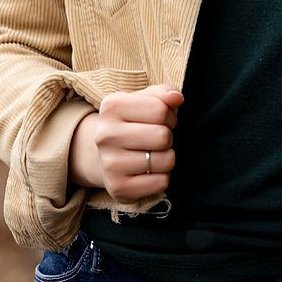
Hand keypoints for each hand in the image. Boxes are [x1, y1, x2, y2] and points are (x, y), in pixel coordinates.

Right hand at [69, 84, 183, 198]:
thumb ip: (163, 94)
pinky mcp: (118, 187)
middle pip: (163, 136)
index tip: (160, 120)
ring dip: (166, 159)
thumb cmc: (133, 124)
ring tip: (152, 155)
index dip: (169, 116)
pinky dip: (161, 178)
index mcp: (111, 106)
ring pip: (165, 161)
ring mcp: (109, 162)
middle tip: (157, 140)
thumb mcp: (144, 101)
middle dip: (168, 138)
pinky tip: (148, 172)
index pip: (161, 110)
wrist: (106, 156)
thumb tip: (176, 97)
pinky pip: (160, 182)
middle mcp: (105, 134)